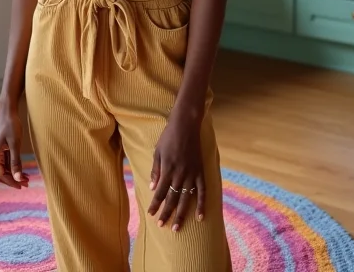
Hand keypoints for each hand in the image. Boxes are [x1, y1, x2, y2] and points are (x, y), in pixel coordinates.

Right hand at [0, 102, 29, 188]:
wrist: (8, 110)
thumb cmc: (11, 125)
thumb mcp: (15, 144)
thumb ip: (16, 162)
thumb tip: (18, 178)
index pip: (1, 175)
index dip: (11, 182)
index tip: (22, 186)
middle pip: (3, 173)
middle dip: (14, 179)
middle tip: (27, 183)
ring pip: (6, 168)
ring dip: (15, 174)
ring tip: (27, 179)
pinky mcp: (2, 149)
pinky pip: (8, 162)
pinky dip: (15, 167)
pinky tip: (23, 170)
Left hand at [146, 114, 204, 231]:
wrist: (186, 125)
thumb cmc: (169, 137)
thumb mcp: (157, 151)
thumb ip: (156, 170)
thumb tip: (153, 187)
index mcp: (167, 169)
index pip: (160, 191)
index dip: (155, 204)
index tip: (151, 214)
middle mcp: (179, 174)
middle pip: (172, 198)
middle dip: (166, 213)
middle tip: (162, 225)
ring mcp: (191, 174)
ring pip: (186, 199)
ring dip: (181, 214)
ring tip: (177, 228)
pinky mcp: (201, 172)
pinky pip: (202, 192)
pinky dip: (202, 205)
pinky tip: (200, 217)